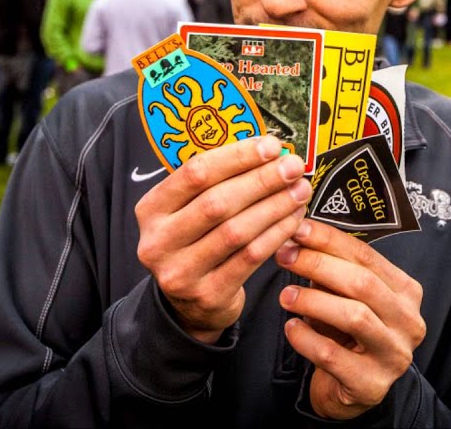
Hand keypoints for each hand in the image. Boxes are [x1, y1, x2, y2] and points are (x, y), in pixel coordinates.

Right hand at [135, 135, 311, 343]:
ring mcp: (181, 271)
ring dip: (274, 206)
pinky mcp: (208, 294)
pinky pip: (250, 257)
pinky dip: (276, 234)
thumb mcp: (187, 210)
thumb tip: (266, 150)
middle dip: (261, 180)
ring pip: (236, 231)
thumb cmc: (195, 242)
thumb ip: (215, 182)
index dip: (236, 157)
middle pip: (217, 202)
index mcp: (151, 209)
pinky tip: (293, 219)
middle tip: (292, 167)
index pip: (195, 174)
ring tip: (299, 190)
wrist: (188, 304)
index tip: (271, 146)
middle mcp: (159, 241)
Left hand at [275, 220, 425, 420]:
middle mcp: (408, 322)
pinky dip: (307, 339)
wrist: (353, 389)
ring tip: (285, 296)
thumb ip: (331, 271)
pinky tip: (291, 328)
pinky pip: (334, 356)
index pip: (367, 256)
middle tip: (285, 256)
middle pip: (362, 283)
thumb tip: (297, 238)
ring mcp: (394, 355)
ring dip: (313, 300)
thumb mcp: (344, 298)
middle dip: (318, 264)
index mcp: (405, 291)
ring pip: (354, 317)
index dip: (330, 240)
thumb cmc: (347, 334)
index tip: (298, 229)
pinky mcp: (372, 384)